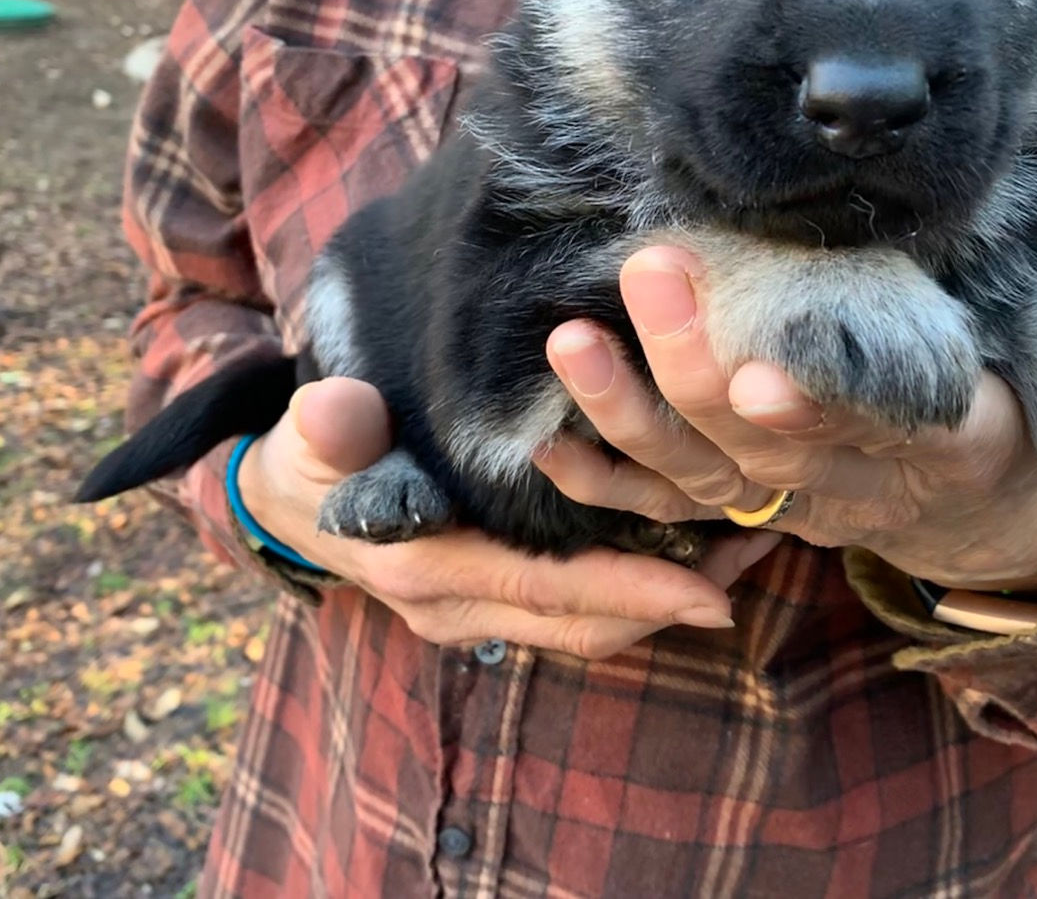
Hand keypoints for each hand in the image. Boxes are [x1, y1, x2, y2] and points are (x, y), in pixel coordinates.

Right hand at [238, 377, 781, 657]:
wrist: (280, 504)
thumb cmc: (304, 462)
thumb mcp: (306, 435)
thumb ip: (326, 425)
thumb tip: (339, 412)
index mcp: (427, 570)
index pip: (542, 590)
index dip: (629, 592)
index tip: (712, 591)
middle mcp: (459, 608)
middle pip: (583, 622)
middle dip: (671, 602)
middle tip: (756, 558)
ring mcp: (475, 614)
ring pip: (584, 624)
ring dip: (661, 601)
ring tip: (740, 553)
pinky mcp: (489, 600)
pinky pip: (570, 610)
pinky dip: (630, 592)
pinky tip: (682, 551)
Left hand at [539, 61, 1036, 592]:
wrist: (993, 492)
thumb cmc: (1029, 374)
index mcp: (956, 430)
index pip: (893, 428)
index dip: (828, 410)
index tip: (767, 375)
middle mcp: (864, 480)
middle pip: (768, 446)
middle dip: (699, 366)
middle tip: (650, 268)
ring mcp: (794, 500)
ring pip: (703, 477)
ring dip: (632, 414)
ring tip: (571, 341)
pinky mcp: (744, 503)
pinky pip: (668, 508)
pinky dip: (609, 484)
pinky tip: (551, 447)